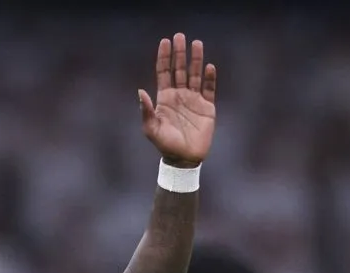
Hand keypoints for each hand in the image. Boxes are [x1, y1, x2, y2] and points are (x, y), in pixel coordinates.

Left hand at [138, 33, 216, 166]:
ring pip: (195, 75)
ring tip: (197, 43)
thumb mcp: (151, 129)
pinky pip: (209, 89)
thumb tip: (140, 92)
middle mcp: (179, 95)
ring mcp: (194, 100)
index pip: (164, 72)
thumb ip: (146, 111)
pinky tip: (209, 67)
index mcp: (165, 98)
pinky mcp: (207, 107)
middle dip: (179, 53)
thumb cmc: (165, 145)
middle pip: (179, 69)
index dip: (164, 57)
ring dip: (196, 59)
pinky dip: (209, 78)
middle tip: (180, 36)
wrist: (184, 159)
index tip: (165, 41)